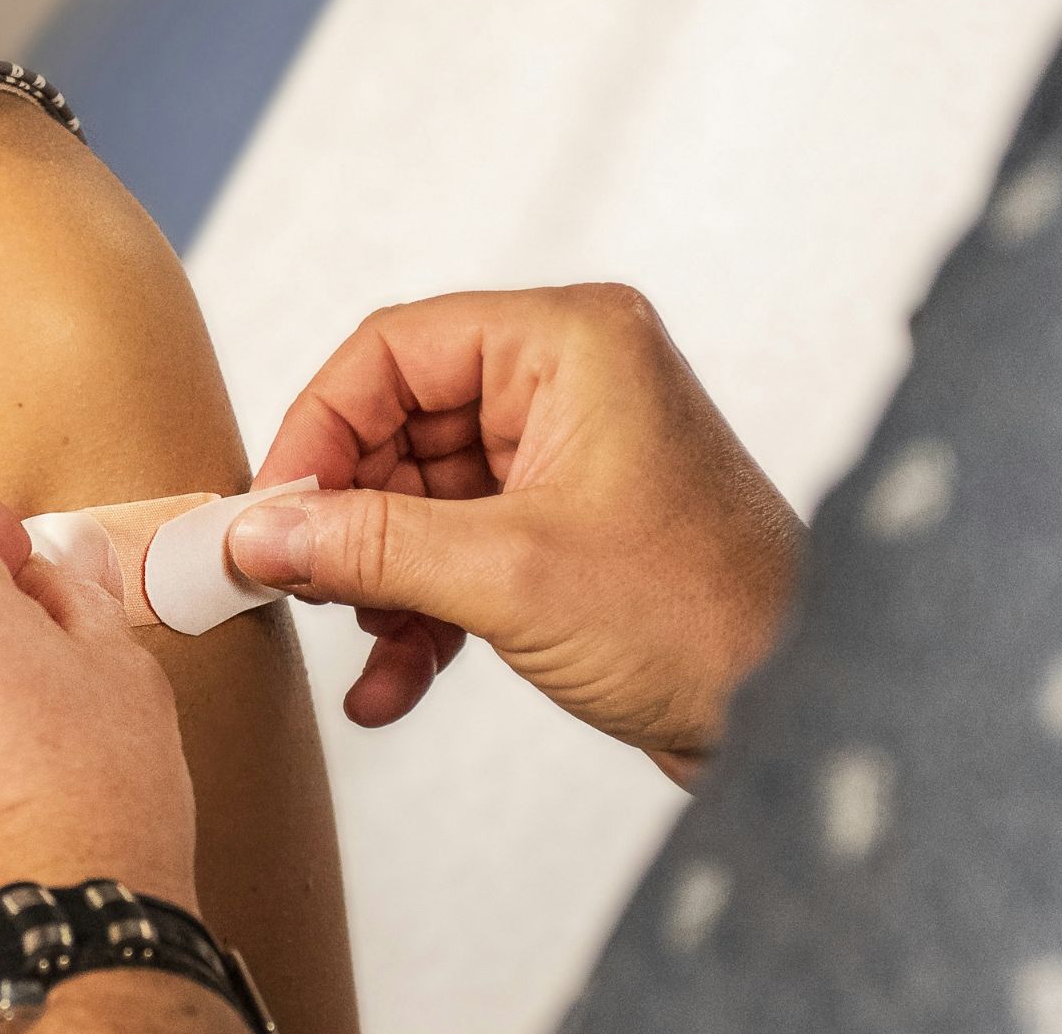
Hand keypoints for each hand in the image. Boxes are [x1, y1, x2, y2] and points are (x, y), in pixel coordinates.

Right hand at [227, 287, 804, 781]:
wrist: (804, 718)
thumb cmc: (706, 621)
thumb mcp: (509, 575)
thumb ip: (368, 544)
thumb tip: (257, 531)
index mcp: (569, 344)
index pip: (395, 350)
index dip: (318, 427)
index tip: (269, 508)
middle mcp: (567, 385)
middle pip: (400, 427)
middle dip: (347, 518)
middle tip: (296, 582)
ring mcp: (567, 461)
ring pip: (422, 499)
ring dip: (379, 579)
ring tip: (360, 643)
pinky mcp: (565, 533)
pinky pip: (459, 552)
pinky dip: (420, 613)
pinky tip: (391, 687)